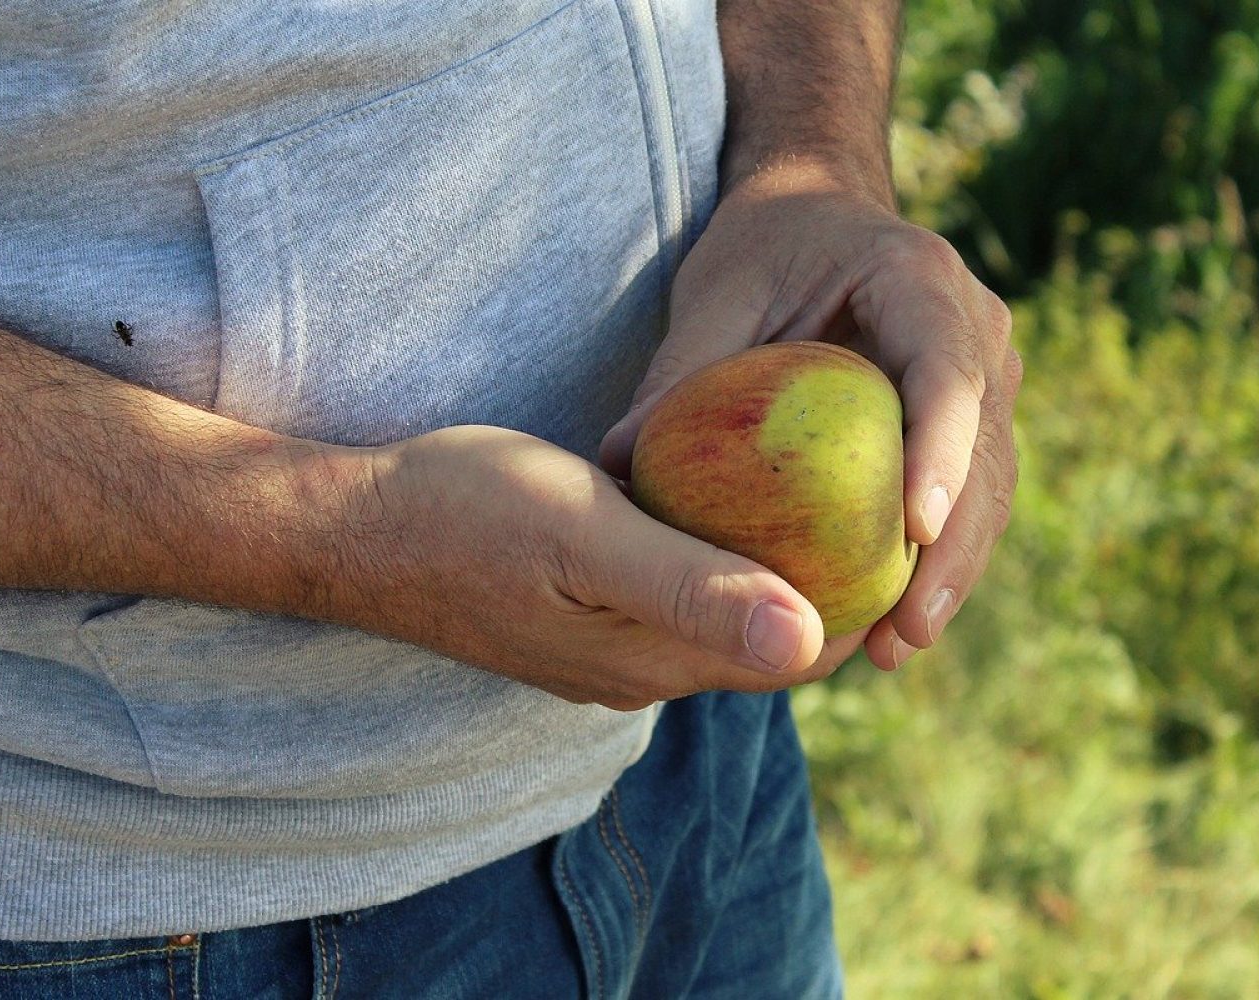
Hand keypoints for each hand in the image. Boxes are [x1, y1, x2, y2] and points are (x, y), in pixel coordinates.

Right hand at [317, 425, 867, 710]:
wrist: (352, 529)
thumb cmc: (467, 514)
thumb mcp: (586, 535)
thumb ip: (692, 586)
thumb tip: (806, 639)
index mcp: (653, 661)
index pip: (795, 651)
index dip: (860, 597)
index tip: (906, 522)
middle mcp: (638, 671)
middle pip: (764, 635)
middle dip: (828, 578)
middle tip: (877, 486)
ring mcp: (602, 649)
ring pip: (718, 613)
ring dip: (770, 563)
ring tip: (819, 483)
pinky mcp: (575, 617)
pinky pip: (673, 593)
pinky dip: (713, 551)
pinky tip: (721, 492)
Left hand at [599, 159, 1021, 670]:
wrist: (815, 209)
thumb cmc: (760, 246)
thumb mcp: (713, 294)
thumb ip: (680, 374)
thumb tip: (617, 468)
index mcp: (921, 279)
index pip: (947, 372)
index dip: (942, 452)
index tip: (915, 530)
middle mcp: (976, 326)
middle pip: (987, 450)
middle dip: (955, 548)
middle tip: (909, 632)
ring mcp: (985, 374)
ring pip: (990, 486)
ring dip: (953, 570)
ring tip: (900, 647)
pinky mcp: (971, 418)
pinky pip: (966, 494)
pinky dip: (936, 558)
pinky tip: (891, 622)